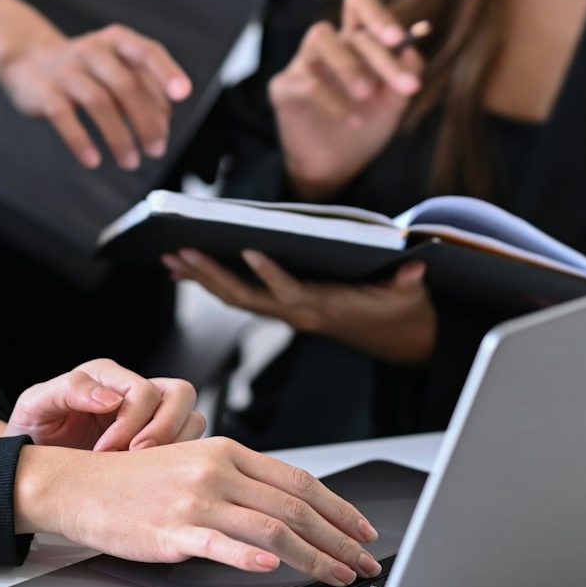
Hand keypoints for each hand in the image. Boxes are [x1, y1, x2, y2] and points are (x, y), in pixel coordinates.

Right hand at [0, 23, 191, 170]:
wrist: (28, 58)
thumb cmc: (85, 69)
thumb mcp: (116, 68)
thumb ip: (143, 90)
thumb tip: (163, 126)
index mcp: (116, 41)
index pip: (146, 52)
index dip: (166, 73)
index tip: (182, 95)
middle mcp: (92, 51)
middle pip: (125, 85)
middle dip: (146, 121)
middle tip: (156, 150)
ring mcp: (66, 71)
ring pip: (99, 103)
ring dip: (119, 137)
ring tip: (130, 162)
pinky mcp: (44, 92)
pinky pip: (64, 118)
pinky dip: (81, 141)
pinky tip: (93, 160)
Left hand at [5, 358, 204, 451]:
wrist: (28, 462)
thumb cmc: (32, 430)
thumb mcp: (36, 405)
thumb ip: (69, 390)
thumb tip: (109, 398)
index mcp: (106, 376)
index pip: (143, 390)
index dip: (130, 424)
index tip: (105, 450)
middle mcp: (133, 391)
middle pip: (180, 394)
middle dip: (163, 430)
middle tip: (134, 457)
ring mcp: (149, 417)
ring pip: (192, 419)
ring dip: (172, 447)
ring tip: (138, 468)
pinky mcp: (157, 443)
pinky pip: (187, 447)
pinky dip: (175, 462)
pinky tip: (145, 477)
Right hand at [14, 437, 383, 583]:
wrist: (85, 486)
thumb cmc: (141, 481)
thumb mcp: (195, 465)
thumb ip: (241, 481)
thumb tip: (291, 508)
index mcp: (227, 452)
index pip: (299, 480)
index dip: (339, 508)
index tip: (364, 531)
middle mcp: (216, 471)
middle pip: (295, 507)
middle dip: (340, 539)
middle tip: (366, 563)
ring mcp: (195, 501)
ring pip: (270, 528)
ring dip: (314, 556)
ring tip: (339, 576)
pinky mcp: (172, 530)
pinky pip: (220, 543)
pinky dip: (250, 555)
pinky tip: (273, 568)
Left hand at [163, 250, 436, 365]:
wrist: (394, 335)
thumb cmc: (398, 309)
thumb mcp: (408, 296)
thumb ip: (406, 283)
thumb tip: (415, 266)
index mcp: (323, 308)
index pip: (291, 292)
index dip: (271, 275)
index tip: (249, 251)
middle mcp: (296, 313)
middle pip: (245, 297)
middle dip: (211, 275)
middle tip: (180, 251)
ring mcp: (284, 313)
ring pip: (234, 297)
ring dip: (201, 278)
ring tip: (170, 256)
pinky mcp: (279, 308)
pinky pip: (237, 296)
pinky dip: (209, 281)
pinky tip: (184, 268)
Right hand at [271, 0, 425, 200]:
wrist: (338, 165)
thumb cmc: (366, 125)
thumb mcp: (394, 101)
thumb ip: (406, 72)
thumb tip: (413, 43)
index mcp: (354, 40)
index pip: (360, 3)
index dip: (378, 14)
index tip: (399, 39)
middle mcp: (328, 45)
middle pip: (349, 29)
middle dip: (380, 56)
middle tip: (403, 86)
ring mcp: (303, 63)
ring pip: (320, 37)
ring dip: (349, 65)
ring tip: (367, 94)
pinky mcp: (283, 87)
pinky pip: (307, 83)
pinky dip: (333, 102)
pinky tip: (354, 122)